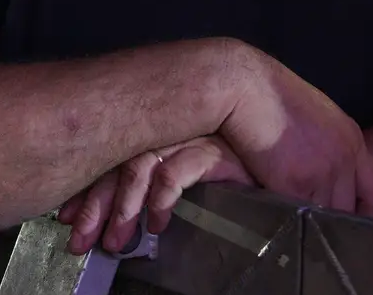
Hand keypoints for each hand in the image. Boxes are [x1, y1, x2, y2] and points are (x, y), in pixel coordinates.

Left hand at [57, 135, 253, 254]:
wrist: (302, 152)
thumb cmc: (255, 168)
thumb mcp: (200, 182)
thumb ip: (165, 191)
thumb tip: (131, 226)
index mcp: (165, 135)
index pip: (115, 156)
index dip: (90, 189)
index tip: (69, 219)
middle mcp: (174, 130)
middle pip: (119, 160)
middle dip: (95, 203)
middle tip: (80, 240)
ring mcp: (195, 135)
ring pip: (141, 165)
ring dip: (123, 207)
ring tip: (115, 242)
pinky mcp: (220, 149)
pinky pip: (177, 170)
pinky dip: (162, 197)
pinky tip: (158, 223)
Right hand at [218, 46, 372, 215]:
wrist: (246, 87)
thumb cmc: (271, 95)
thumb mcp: (316, 115)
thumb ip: (329, 146)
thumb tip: (321, 175)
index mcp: (352, 140)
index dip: (362, 207)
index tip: (346, 213)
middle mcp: (345, 158)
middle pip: (350, 209)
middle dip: (331, 217)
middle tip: (309, 218)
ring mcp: (323, 172)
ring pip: (325, 217)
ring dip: (308, 220)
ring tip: (287, 212)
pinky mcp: (296, 184)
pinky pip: (298, 215)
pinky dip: (287, 216)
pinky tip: (273, 207)